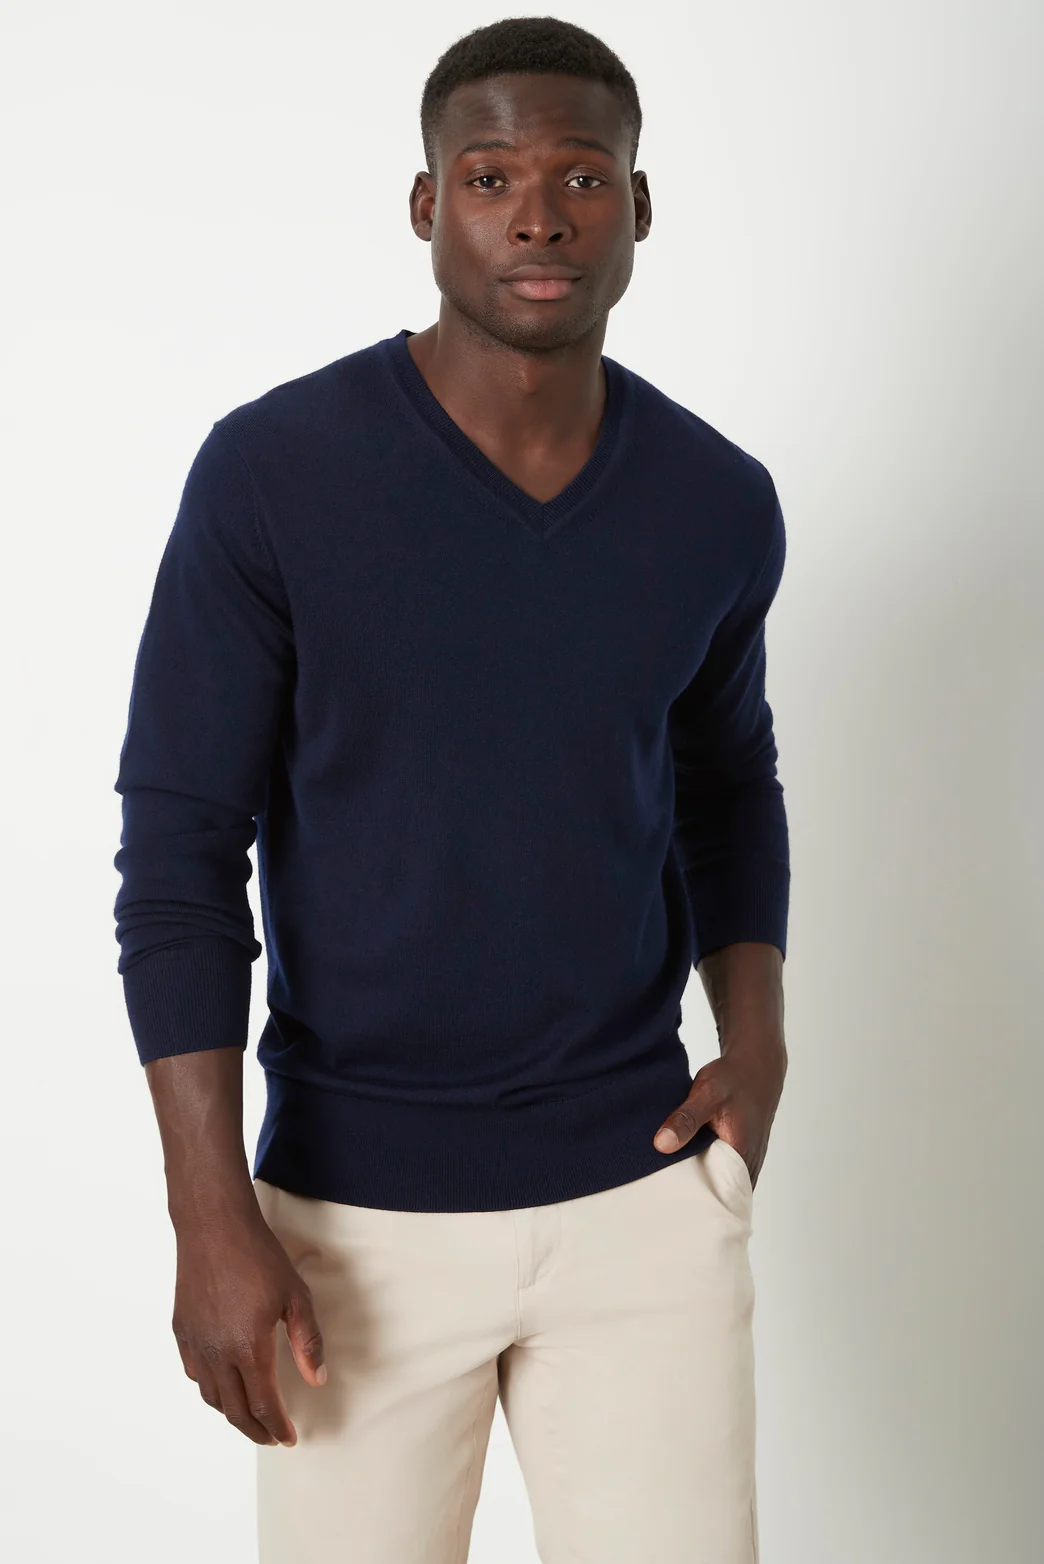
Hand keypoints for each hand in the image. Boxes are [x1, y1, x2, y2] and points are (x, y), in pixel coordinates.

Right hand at [171, 1202, 326, 1445]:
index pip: (263, 1405)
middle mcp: (216, 1353)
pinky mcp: (181, 1329)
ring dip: (232, 1412)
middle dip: (255, 1429)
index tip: (289, 1438)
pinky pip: (193, 1373)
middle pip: (235, 1410)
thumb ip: (307, 1341)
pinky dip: (210, 1388)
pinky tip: (222, 1383)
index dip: (277, 1426)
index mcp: (248, 1348)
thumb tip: (316, 1379)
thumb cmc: (259, 1256)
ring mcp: (195, 1343)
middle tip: (271, 1436)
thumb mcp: (295, 1296)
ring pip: (211, 1396)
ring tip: (250, 1415)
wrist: (214, 1226)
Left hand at [652, 1038, 785, 1189]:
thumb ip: (686, 1119)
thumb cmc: (733, 1078)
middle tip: (663, 1198)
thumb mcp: (706, 1093)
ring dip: (701, 1184)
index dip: (693, 1202)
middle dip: (694, 1197)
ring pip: (721, 1184)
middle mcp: (748, 1164)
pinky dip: (707, 1171)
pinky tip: (688, 1164)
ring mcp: (748, 1161)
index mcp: (740, 1155)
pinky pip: (724, 1173)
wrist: (755, 1065)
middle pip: (718, 1194)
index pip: (716, 1196)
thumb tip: (662, 1145)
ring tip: (671, 1185)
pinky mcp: (743, 1155)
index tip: (667, 1205)